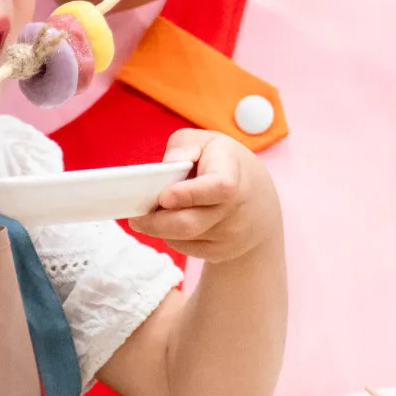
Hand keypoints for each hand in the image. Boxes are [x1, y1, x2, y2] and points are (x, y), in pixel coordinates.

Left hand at [130, 130, 279, 264]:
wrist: (259, 206)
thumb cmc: (225, 166)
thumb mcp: (210, 143)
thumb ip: (185, 144)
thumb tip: (168, 164)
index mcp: (234, 174)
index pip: (220, 187)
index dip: (189, 194)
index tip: (164, 196)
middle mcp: (237, 208)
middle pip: (190, 224)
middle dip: (156, 222)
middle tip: (137, 216)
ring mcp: (231, 235)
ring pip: (182, 239)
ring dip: (160, 228)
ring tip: (154, 214)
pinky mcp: (222, 253)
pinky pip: (186, 248)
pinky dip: (172, 237)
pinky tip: (174, 222)